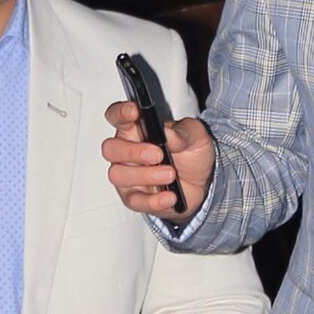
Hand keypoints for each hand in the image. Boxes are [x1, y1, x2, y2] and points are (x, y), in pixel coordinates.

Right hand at [101, 101, 214, 223]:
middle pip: (111, 148)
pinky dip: (153, 201)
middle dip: (132, 151)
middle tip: (158, 154)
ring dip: (145, 176)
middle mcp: (127, 152)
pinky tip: (170, 196)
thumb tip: (168, 132)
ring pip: (118, 175)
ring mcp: (128, 176)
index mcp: (136, 129)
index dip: (120, 113)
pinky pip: (135, 201)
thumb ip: (183, 132)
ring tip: (170, 175)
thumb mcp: (195, 136)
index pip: (117, 116)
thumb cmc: (191, 154)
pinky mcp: (135, 198)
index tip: (134, 112)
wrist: (202, 183)